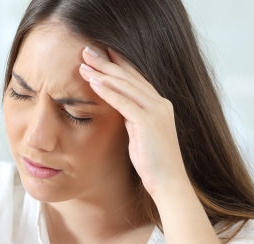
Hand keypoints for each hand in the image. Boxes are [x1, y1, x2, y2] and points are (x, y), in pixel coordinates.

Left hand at [78, 46, 189, 198]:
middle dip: (107, 63)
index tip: (102, 53)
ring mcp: (156, 111)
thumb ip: (133, 119)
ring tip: (84, 64)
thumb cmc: (153, 163)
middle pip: (129, 77)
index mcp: (160, 105)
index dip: (118, 64)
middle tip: (87, 51)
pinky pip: (124, 102)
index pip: (136, 78)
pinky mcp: (148, 122)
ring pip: (125, 86)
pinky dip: (108, 91)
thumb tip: (120, 111)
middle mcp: (160, 103)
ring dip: (103, 73)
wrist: (168, 182)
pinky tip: (93, 83)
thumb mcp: (141, 135)